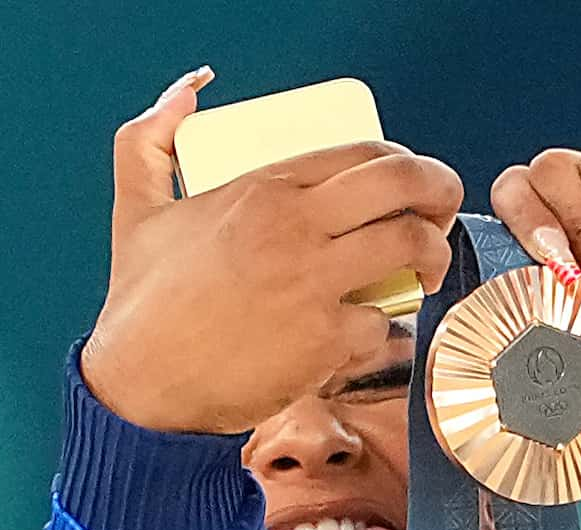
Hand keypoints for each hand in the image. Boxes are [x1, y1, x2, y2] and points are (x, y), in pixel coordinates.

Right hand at [83, 69, 463, 434]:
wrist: (137, 385)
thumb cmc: (140, 305)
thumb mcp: (137, 207)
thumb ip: (151, 139)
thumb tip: (187, 93)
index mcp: (261, 189)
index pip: (360, 152)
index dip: (401, 161)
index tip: (408, 181)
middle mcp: (293, 227)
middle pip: (402, 184)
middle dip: (440, 189)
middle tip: (443, 208)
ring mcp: (312, 284)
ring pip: (410, 246)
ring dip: (433, 255)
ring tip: (426, 270)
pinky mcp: (323, 341)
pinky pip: (383, 323)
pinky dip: (385, 328)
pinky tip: (372, 330)